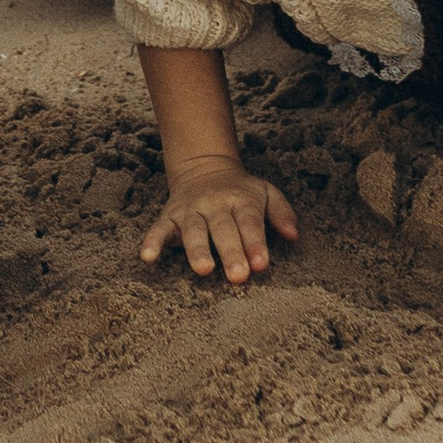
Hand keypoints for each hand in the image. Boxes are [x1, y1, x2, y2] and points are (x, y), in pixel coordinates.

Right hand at [139, 156, 299, 288]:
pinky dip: (152, 241)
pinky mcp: (170, 216)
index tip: (261, 264)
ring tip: (203, 269)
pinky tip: (148, 257)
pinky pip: (159, 229)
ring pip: (193, 230)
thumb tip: (294, 236)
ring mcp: (191, 210)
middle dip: (231, 252)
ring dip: (197, 249)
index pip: (250, 222)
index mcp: (241, 199)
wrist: (205, 167)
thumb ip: (282, 212)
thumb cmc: (241, 192)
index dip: (256, 243)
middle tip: (239, 275)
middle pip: (223, 228)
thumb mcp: (266, 193)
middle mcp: (215, 204)